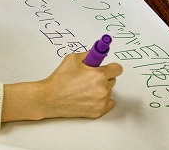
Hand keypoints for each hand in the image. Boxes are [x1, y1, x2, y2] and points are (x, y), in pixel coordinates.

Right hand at [1, 52, 122, 121]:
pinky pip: (108, 103)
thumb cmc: (60, 79)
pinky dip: (101, 100)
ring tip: (84, 88)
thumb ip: (89, 55)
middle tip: (89, 78)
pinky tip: (90, 97)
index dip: (111, 67)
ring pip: (109, 91)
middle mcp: (103, 89)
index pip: (117, 69)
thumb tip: (98, 56)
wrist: (50, 98)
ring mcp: (101, 102)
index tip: (105, 67)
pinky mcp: (98, 112)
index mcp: (99, 74)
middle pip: (113, 80)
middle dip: (104, 77)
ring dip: (101, 89)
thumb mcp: (72, 58)